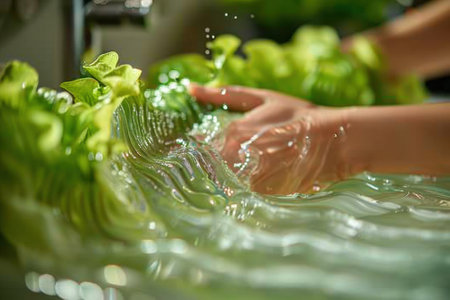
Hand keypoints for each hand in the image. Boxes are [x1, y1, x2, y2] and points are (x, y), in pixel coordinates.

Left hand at [190, 85, 347, 193]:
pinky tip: (264, 177)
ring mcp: (250, 177)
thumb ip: (225, 94)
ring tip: (258, 167)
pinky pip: (245, 194)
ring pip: (227, 182)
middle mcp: (236, 156)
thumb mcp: (262, 98)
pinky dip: (247, 188)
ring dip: (231, 177)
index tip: (210, 150)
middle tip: (243, 159)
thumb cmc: (298, 116)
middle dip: (217, 165)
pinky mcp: (264, 194)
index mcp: (232, 133)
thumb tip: (190, 87)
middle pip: (212, 168)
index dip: (203, 149)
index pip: (202, 148)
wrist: (334, 140)